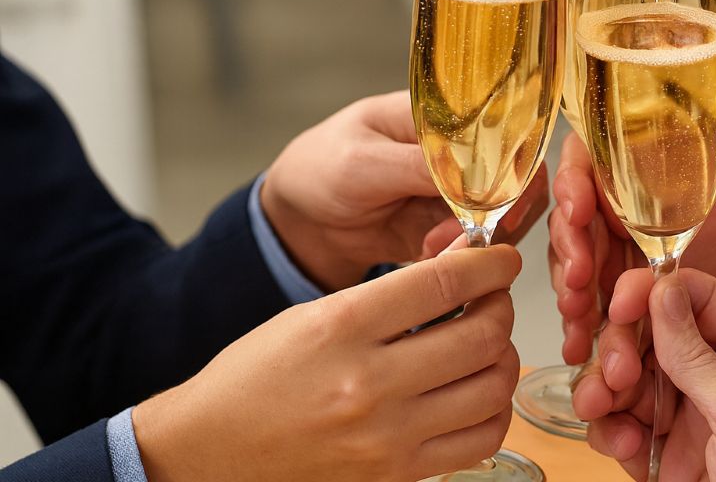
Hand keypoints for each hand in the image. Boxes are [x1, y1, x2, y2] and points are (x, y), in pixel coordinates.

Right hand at [135, 245, 522, 481]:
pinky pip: (480, 439)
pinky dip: (494, 409)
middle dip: (501, 307)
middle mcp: (369, 383)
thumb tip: (462, 265)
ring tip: (488, 344)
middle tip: (494, 299)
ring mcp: (387, 436)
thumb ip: (390, 294)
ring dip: (503, 356)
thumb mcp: (313, 314)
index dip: (488, 264)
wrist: (209, 452)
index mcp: (342, 327)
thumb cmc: (257, 377)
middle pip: (481, 335)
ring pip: (492, 387)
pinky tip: (478, 390)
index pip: (444, 284)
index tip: (501, 257)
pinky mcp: (397, 474)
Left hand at [261, 91, 548, 290]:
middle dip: (499, 215)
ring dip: (477, 241)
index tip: (500, 201)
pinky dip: (461, 260)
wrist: (297, 221)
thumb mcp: (361, 161)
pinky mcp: (452, 230)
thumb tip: (474, 176)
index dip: (517, 166)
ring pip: (507, 218)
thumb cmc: (320, 168)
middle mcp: (464, 151)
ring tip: (430, 248)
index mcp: (447, 115)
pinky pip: (480, 246)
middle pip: (519, 178)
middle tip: (459, 238)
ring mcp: (461, 193)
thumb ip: (417, 165)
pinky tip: (426, 256)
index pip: (509, 131)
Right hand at [586, 269, 715, 481]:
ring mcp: (689, 420)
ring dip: (604, 389)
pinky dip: (608, 430)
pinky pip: (620, 427)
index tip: (621, 303)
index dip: (654, 292)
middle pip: (652, 335)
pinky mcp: (664, 458)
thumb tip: (664, 290)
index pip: (698, 298)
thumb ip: (699, 355)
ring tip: (600, 407)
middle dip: (622, 347)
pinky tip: (618, 445)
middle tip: (615, 373)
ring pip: (628, 380)